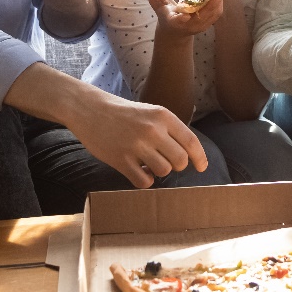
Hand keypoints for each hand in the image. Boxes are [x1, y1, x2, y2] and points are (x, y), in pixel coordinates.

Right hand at [70, 93, 210, 186]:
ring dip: (159, 172)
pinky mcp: (120, 159)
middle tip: (165, 161)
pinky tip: (138, 171)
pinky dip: (144, 181)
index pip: (191, 142)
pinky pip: (144, 181)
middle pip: (180, 161)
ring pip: (164, 171)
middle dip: (176, 166)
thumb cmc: (124, 114)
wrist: (90, 109)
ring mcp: (136, 145)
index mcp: (163, 116)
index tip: (202, 168)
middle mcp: (152, 130)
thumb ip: (169, 130)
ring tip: (148, 164)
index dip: (200, 158)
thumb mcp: (150, 113)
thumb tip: (189, 155)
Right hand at [145, 0, 222, 38]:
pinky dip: (220, 4)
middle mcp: (188, 26)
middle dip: (208, 8)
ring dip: (217, 3)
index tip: (186, 15)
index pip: (178, 21)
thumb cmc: (165, 13)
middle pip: (200, 19)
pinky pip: (216, 14)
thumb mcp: (157, 3)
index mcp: (174, 21)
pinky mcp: (208, 24)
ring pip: (211, 16)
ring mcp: (200, 26)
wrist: (175, 30)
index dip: (182, 19)